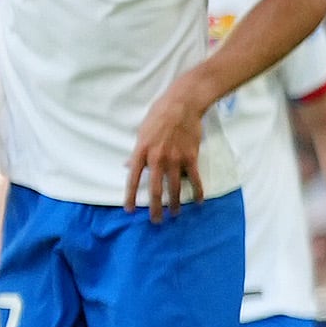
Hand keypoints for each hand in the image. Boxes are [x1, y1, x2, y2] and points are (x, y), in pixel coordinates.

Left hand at [123, 75, 213, 220]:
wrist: (181, 105)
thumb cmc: (158, 117)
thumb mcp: (141, 133)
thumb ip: (136, 152)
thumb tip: (127, 165)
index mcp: (141, 152)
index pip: (133, 179)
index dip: (130, 196)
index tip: (129, 210)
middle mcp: (157, 159)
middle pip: (156, 189)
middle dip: (155, 208)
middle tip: (155, 221)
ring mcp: (175, 159)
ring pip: (175, 187)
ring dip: (175, 204)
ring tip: (175, 215)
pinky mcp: (191, 157)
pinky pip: (195, 178)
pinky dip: (197, 191)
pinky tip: (198, 201)